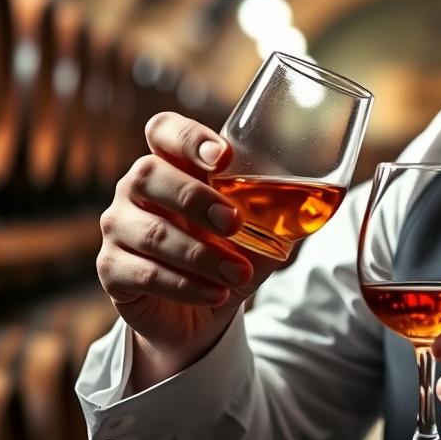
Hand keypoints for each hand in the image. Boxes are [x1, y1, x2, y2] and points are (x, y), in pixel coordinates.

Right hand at [97, 112, 277, 389]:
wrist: (200, 309)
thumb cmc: (229, 253)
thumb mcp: (258, 229)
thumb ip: (278, 208)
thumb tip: (328, 196)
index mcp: (169, 162)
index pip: (163, 130)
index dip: (188, 136)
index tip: (223, 156)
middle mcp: (135, 187)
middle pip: (148, 174)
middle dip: (196, 199)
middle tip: (235, 223)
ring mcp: (118, 227)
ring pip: (151, 232)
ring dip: (201, 255)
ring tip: (238, 275)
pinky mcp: (111, 269)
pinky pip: (144, 274)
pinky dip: (186, 285)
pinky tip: (216, 294)